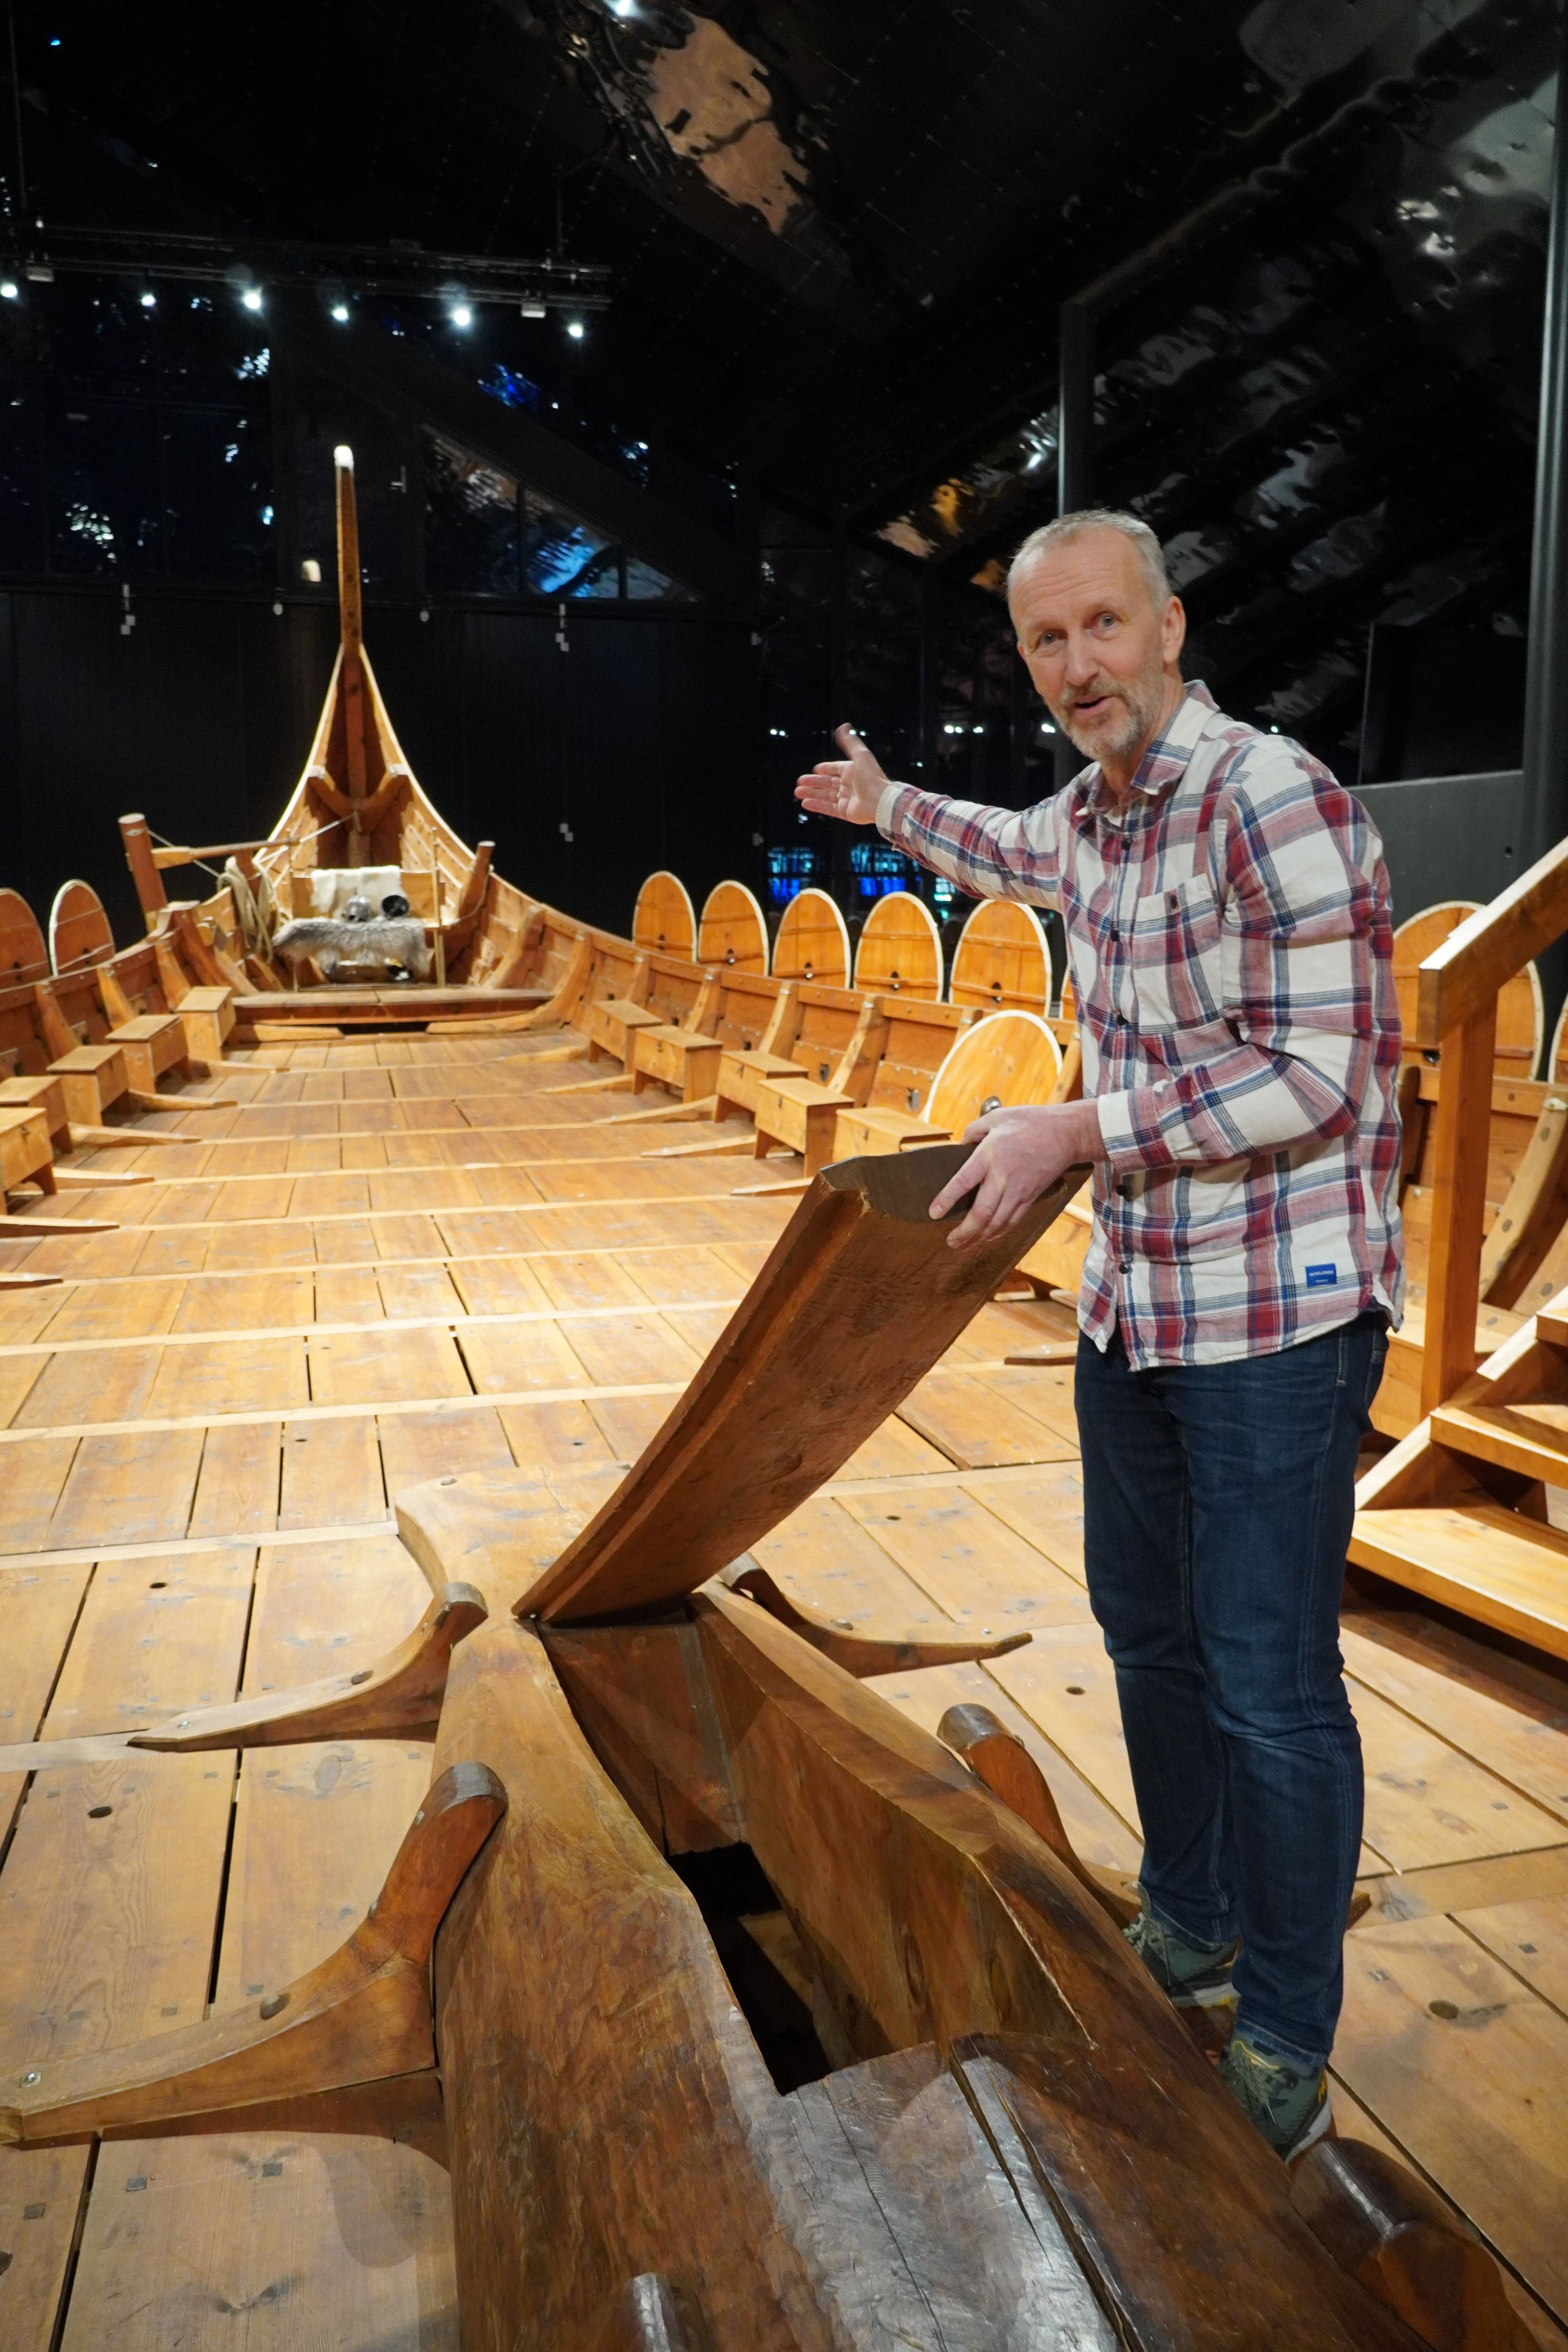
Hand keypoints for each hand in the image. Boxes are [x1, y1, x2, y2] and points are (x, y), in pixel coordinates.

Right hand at [794, 724, 888, 824]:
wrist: (879, 800)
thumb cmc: (871, 777)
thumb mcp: (860, 754)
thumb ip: (850, 742)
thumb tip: (844, 727)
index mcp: (852, 771)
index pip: (835, 769)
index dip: (825, 769)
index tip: (815, 769)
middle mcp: (849, 785)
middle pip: (827, 782)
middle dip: (813, 782)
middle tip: (800, 781)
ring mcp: (847, 799)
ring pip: (825, 796)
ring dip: (811, 793)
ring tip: (798, 792)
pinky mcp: (845, 812)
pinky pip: (828, 808)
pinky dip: (817, 806)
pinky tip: (805, 803)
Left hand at [929, 1099, 1101, 1250]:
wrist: (1066, 1133)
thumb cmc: (1031, 1121)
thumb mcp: (997, 1117)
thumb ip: (974, 1131)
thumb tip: (960, 1145)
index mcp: (990, 1155)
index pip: (963, 1182)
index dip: (946, 1200)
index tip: (934, 1213)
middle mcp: (1003, 1177)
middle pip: (981, 1213)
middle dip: (964, 1232)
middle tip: (950, 1242)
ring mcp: (1019, 1190)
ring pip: (997, 1222)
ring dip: (979, 1237)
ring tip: (964, 1246)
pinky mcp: (1031, 1196)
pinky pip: (1013, 1220)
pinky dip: (999, 1232)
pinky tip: (988, 1237)